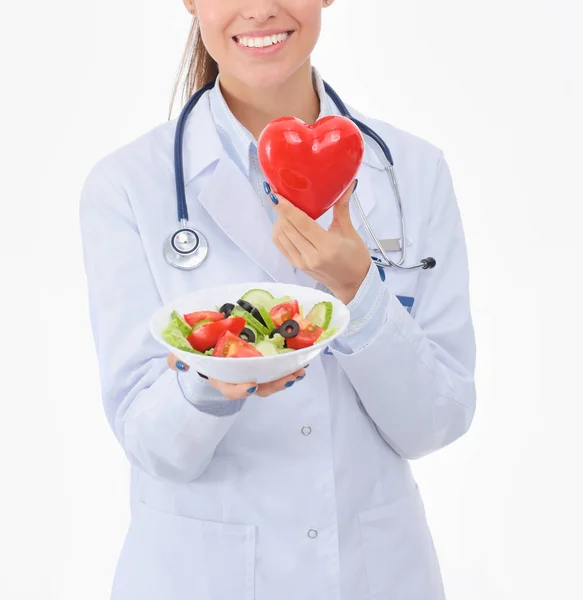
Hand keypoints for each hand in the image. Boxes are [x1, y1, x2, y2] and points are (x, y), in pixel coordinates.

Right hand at [166, 353, 306, 398]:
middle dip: (274, 385)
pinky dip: (288, 369)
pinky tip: (300, 363)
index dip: (240, 390)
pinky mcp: (262, 367)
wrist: (208, 349)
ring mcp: (252, 374)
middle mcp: (238, 379)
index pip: (229, 388)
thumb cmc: (200, 352)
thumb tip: (179, 363)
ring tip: (299, 372)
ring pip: (270, 383)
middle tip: (289, 378)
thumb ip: (178, 357)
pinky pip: (276, 372)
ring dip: (285, 379)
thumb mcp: (186, 353)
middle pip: (257, 389)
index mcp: (220, 377)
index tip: (251, 386)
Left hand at [268, 180, 370, 303]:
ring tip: (282, 208)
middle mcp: (311, 256)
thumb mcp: (350, 232)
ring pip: (281, 236)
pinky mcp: (296, 266)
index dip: (286, 207)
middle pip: (288, 228)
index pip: (301, 223)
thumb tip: (347, 184)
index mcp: (327, 246)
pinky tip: (283, 223)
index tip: (276, 194)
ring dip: (279, 220)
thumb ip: (342, 208)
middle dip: (280, 210)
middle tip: (277, 194)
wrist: (353, 284)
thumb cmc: (355, 258)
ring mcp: (302, 262)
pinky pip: (281, 245)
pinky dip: (279, 232)